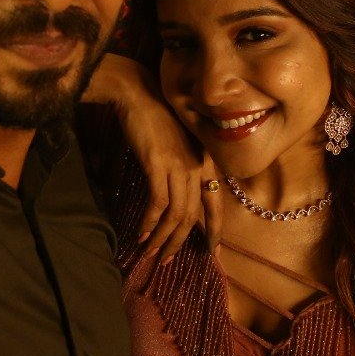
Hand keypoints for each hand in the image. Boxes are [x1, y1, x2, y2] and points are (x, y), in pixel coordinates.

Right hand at [90, 53, 221, 258]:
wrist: (138, 94)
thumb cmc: (156, 118)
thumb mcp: (178, 146)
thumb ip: (182, 169)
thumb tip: (175, 198)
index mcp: (205, 163)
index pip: (216, 204)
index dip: (215, 231)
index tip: (212, 253)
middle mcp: (197, 167)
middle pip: (193, 216)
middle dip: (180, 243)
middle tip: (167, 261)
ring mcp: (179, 166)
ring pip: (177, 214)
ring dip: (164, 238)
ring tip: (151, 254)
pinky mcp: (158, 164)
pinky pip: (158, 202)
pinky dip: (150, 222)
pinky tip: (141, 234)